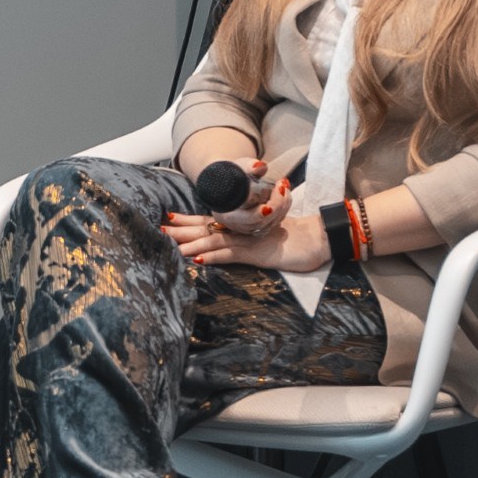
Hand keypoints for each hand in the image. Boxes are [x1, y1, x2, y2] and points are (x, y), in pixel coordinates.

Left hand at [167, 181, 329, 272]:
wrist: (318, 238)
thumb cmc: (293, 238)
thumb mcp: (265, 237)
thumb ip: (246, 239)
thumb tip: (227, 243)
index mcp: (242, 226)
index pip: (210, 221)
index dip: (189, 220)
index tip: (168, 218)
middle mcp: (241, 230)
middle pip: (206, 228)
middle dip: (181, 229)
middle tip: (159, 227)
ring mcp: (248, 240)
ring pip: (213, 240)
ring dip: (190, 243)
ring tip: (170, 244)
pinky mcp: (257, 252)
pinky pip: (231, 254)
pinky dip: (212, 257)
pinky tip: (196, 259)